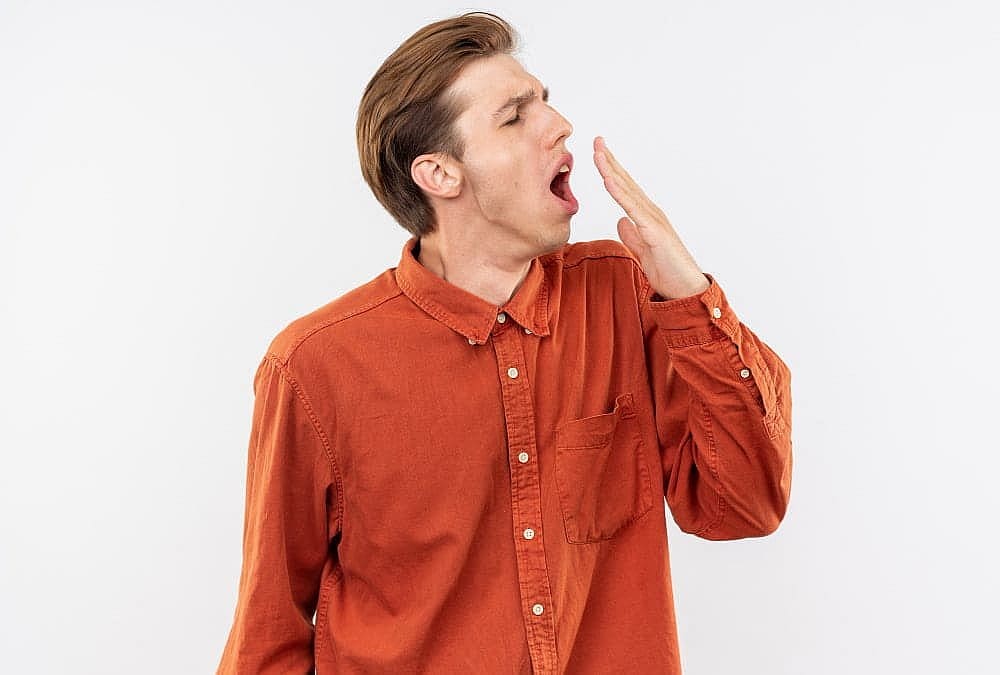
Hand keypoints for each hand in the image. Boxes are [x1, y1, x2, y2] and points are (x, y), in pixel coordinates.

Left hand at [593, 136, 709, 299]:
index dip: (611, 169)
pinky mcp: (655, 232)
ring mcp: (654, 220)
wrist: (686, 289)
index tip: (598, 152)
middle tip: (597, 140)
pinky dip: (620, 194)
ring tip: (599, 153)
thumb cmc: (668, 271)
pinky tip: (609, 181)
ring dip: (612, 170)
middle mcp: (651, 212)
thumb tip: (620, 221)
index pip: (625, 188)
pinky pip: (634, 209)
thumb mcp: (642, 251)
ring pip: (628, 190)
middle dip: (610, 160)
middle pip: (626, 182)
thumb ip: (632, 235)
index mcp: (646, 216)